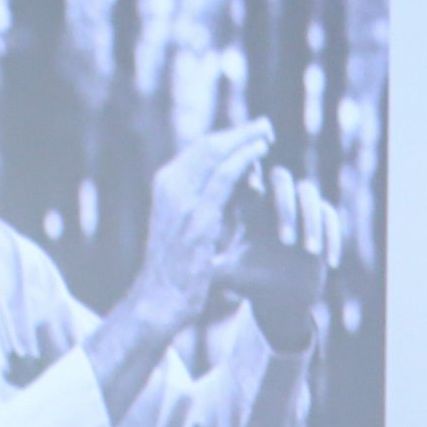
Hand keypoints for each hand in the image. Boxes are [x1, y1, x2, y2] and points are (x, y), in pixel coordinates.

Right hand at [128, 119, 277, 335]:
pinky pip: (225, 177)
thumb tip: (225, 191)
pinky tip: (261, 152)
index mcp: (165, 188)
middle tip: (263, 126)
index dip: (226, 139)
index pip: (198, 152)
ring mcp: (182, 200)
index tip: (249, 135)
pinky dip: (244, 159)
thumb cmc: (174, 271)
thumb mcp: (183, 230)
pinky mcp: (198, 216)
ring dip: (245, 140)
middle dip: (238, 133)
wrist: (159, 301)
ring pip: (217, 155)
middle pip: (207, 146)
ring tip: (266, 134)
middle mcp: (169, 187)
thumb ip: (198, 207)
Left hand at [217, 165, 342, 342]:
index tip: (249, 194)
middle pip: (281, 178)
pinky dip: (330, 236)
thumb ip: (206, 265)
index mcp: (249, 207)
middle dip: (283, 202)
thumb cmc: (248, 281)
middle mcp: (276, 201)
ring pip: (308, 193)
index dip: (249, 179)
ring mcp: (302, 209)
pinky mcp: (322, 222)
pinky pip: (330, 217)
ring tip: (305, 250)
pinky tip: (328, 259)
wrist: (279, 297)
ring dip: (308, 220)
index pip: (248, 179)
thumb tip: (176, 269)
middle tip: (284, 238)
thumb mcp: (225, 273)